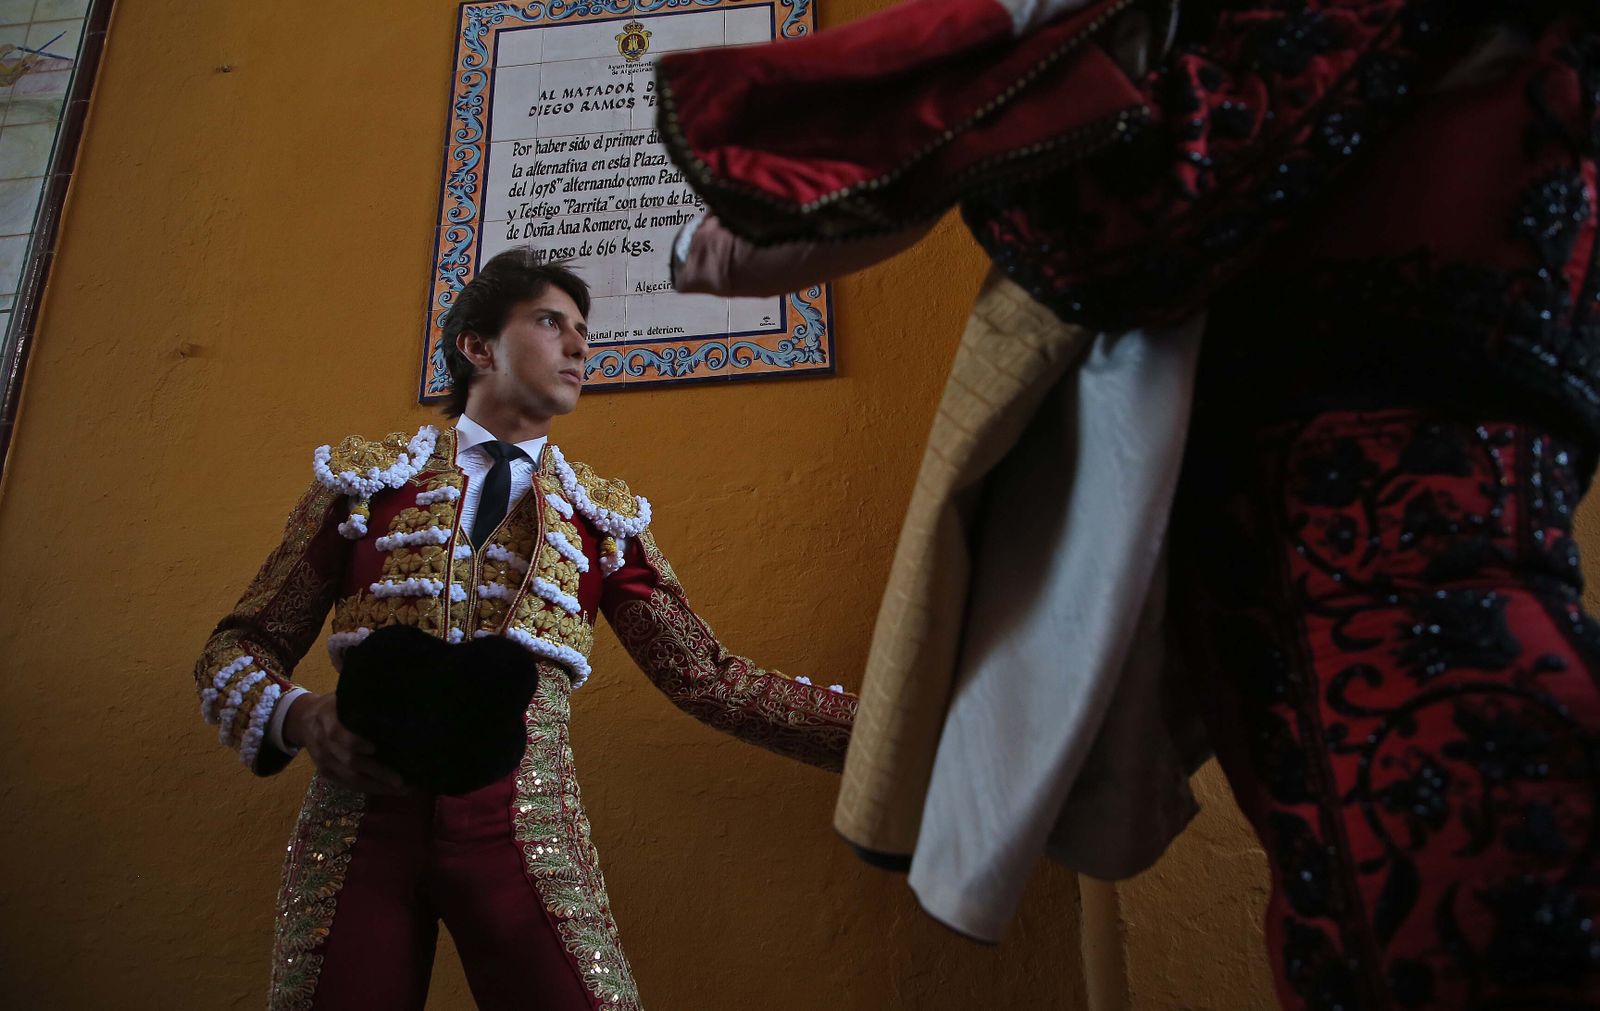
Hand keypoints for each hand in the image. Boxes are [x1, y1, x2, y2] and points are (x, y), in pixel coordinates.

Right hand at [282, 692, 407, 794]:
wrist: (303, 720)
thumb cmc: (333, 706)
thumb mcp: (342, 696)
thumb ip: (361, 700)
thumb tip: (394, 701)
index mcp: (327, 718)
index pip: (337, 732)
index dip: (353, 741)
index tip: (374, 747)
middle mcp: (323, 742)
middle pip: (349, 761)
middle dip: (377, 772)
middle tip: (401, 780)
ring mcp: (324, 760)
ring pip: (350, 778)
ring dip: (377, 786)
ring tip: (402, 790)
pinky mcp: (326, 772)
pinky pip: (348, 784)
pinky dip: (369, 788)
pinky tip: (389, 790)